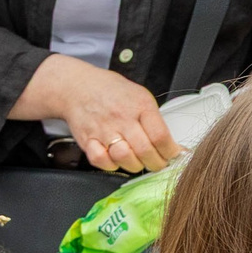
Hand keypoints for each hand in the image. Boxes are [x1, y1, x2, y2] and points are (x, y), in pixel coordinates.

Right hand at [34, 56, 178, 172]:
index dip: (170, 151)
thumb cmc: (111, 91)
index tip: (173, 155)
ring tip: (137, 161)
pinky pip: (101, 161)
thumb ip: (154, 119)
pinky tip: (115, 159)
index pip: (160, 136)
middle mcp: (122, 118)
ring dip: (135, 165)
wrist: (78, 87)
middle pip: (145, 150)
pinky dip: (110, 164)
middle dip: (156, 163)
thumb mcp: (140, 96)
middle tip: (158, 163)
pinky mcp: (87, 140)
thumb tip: (170, 143)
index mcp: (140, 105)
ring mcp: (103, 130)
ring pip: (124, 158)